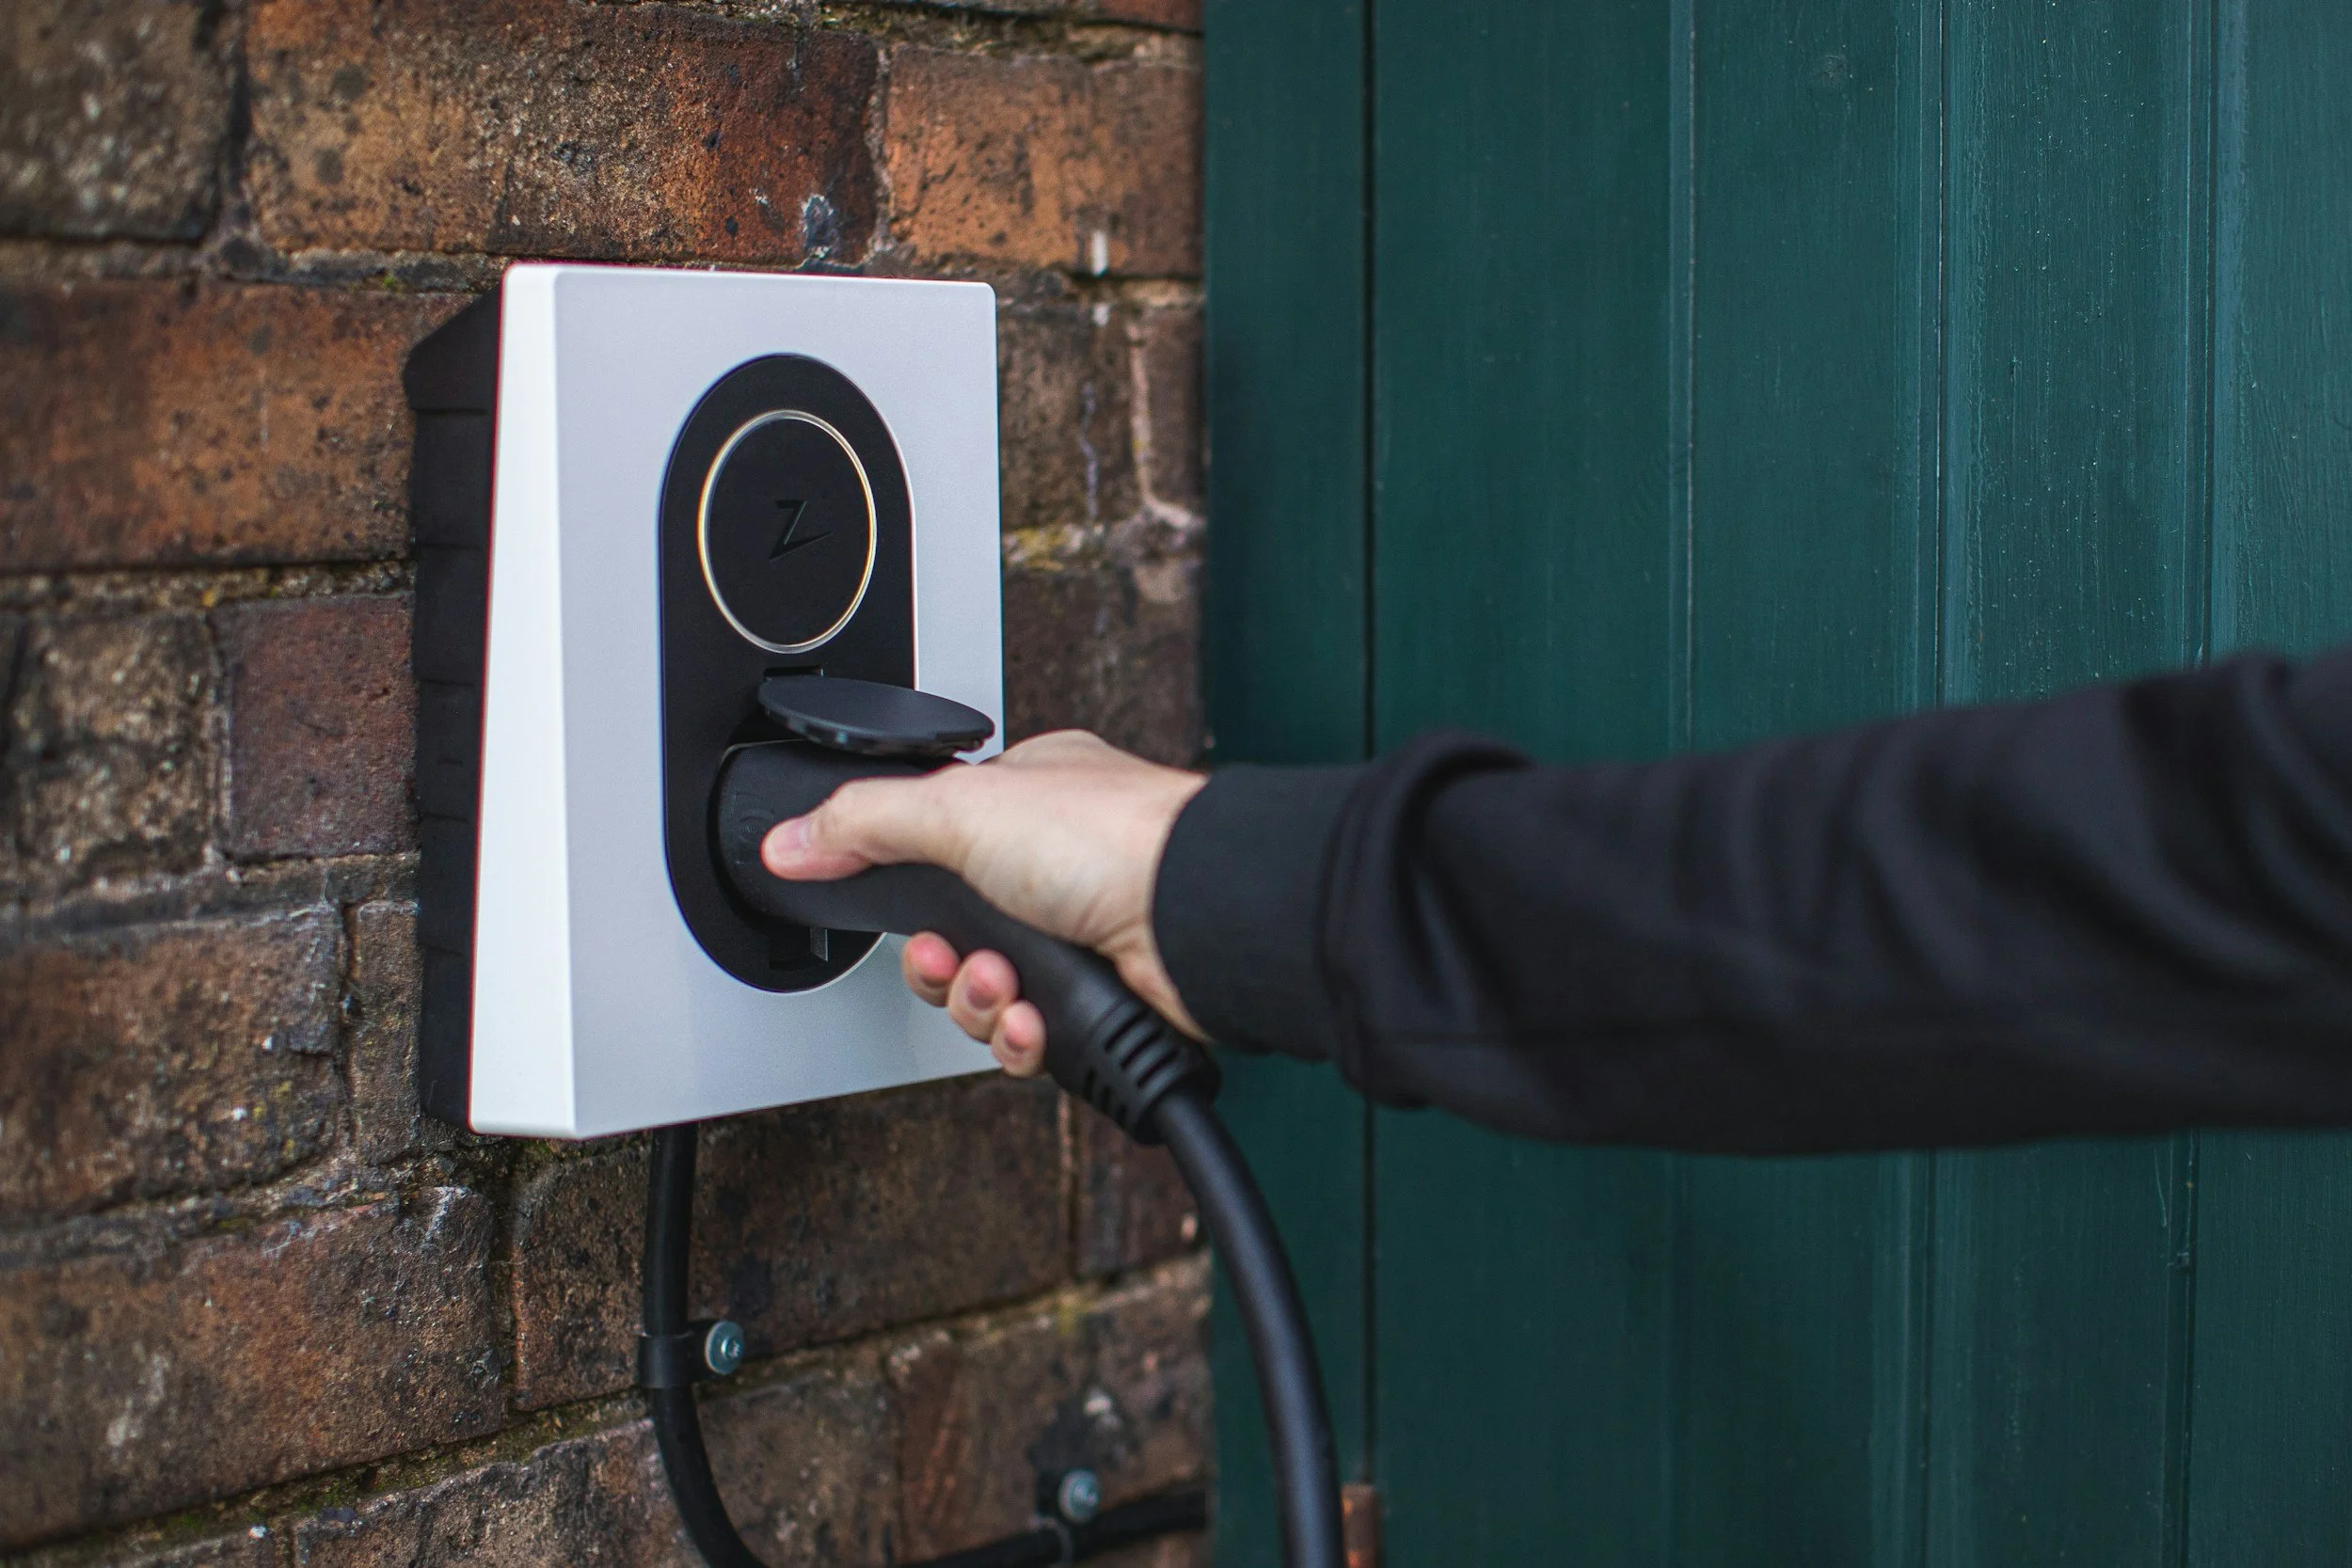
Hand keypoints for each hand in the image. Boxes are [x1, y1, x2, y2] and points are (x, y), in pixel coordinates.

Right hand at [759, 731, 1207, 1075]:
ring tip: (1007, 987)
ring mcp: (1087, 936)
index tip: (902, 915)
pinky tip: (1038, 1019)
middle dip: (944, 965)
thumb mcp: (957, 808)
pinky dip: (1026, 1038)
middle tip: (956, 959)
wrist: (1202, 918)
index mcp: (1029, 800)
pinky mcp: (1108, 1002)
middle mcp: (1060, 866)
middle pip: (956, 937)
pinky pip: (1037, 1040)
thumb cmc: (1117, 839)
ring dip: (982, 1004)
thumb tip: (791, 838)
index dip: (911, 895)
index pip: (937, 849)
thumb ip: (862, 822)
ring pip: (992, 996)